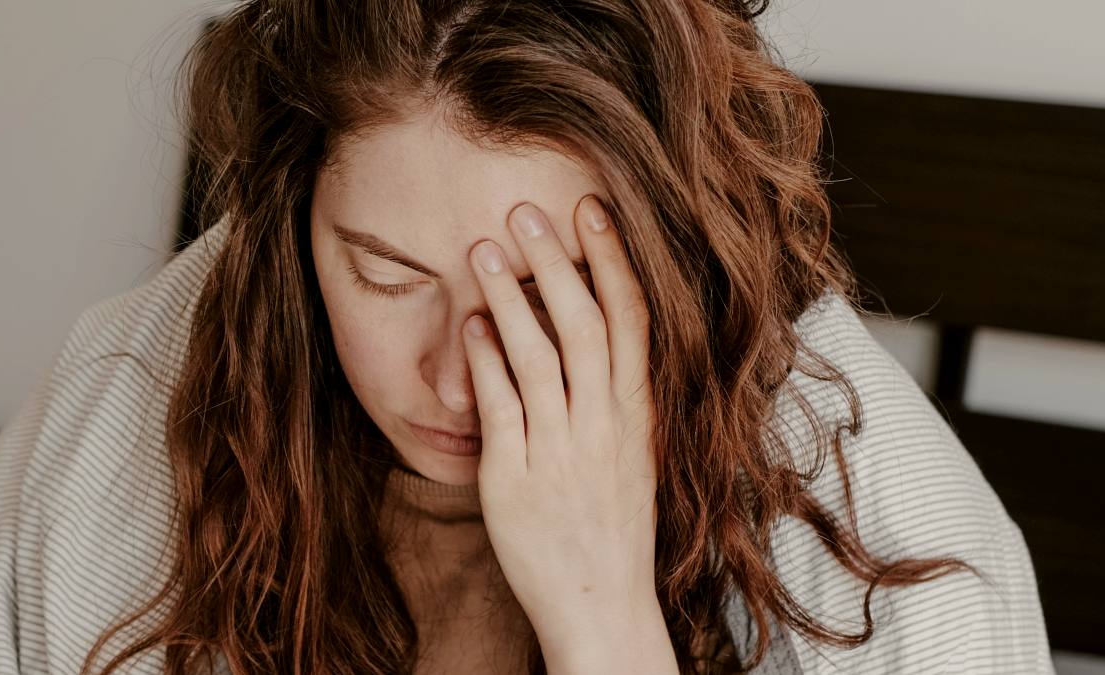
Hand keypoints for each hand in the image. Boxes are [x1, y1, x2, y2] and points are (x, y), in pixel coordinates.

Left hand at [462, 194, 658, 652]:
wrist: (601, 605)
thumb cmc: (612, 526)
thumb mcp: (630, 454)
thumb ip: (613, 396)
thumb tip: (590, 333)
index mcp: (635, 414)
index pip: (630, 320)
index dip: (611, 260)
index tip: (592, 211)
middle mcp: (603, 424)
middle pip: (582, 324)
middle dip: (557, 261)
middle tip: (526, 210)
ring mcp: (560, 449)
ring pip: (538, 355)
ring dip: (511, 297)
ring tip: (485, 250)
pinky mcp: (515, 476)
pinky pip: (500, 406)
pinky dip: (485, 360)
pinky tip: (469, 325)